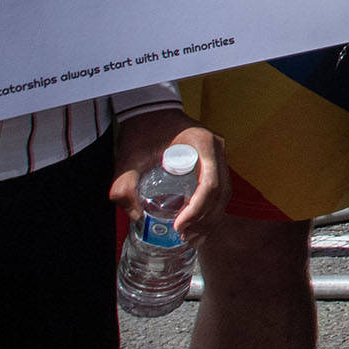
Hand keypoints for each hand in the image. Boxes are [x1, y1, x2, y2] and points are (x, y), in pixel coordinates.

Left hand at [112, 108, 225, 242]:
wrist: (149, 112)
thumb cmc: (141, 132)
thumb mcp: (127, 159)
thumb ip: (124, 187)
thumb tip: (136, 216)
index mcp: (202, 144)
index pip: (210, 184)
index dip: (197, 210)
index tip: (179, 226)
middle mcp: (217, 149)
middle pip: (222, 193)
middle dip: (205, 219)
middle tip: (184, 237)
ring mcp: (219, 155)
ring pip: (224, 194)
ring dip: (210, 218)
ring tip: (190, 236)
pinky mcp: (214, 162)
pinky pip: (219, 189)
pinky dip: (210, 209)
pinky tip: (196, 223)